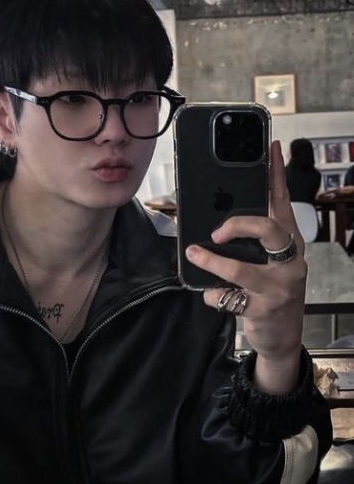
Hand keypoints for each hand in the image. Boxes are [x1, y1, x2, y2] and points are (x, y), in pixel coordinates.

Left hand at [185, 141, 305, 393]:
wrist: (280, 335)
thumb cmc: (268, 290)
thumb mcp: (266, 262)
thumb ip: (250, 243)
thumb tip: (214, 223)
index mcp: (288, 242)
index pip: (282, 203)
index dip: (276, 175)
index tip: (270, 148)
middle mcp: (290, 260)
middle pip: (268, 229)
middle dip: (238, 224)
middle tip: (216, 231)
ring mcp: (281, 286)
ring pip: (242, 269)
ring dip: (212, 262)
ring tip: (193, 253)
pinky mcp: (265, 309)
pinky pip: (229, 298)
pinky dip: (214, 295)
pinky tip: (211, 295)